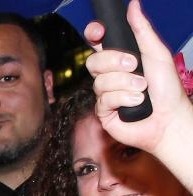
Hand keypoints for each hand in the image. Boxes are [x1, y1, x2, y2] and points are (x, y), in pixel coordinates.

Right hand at [84, 0, 192, 157]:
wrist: (168, 118)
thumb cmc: (167, 89)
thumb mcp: (157, 53)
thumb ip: (142, 30)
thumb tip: (133, 5)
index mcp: (120, 58)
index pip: (97, 43)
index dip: (94, 35)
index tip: (99, 32)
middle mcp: (110, 75)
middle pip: (93, 61)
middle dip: (114, 62)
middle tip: (135, 66)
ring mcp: (105, 93)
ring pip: (100, 81)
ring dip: (125, 84)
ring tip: (142, 89)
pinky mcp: (103, 111)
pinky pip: (104, 99)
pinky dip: (123, 98)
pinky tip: (135, 102)